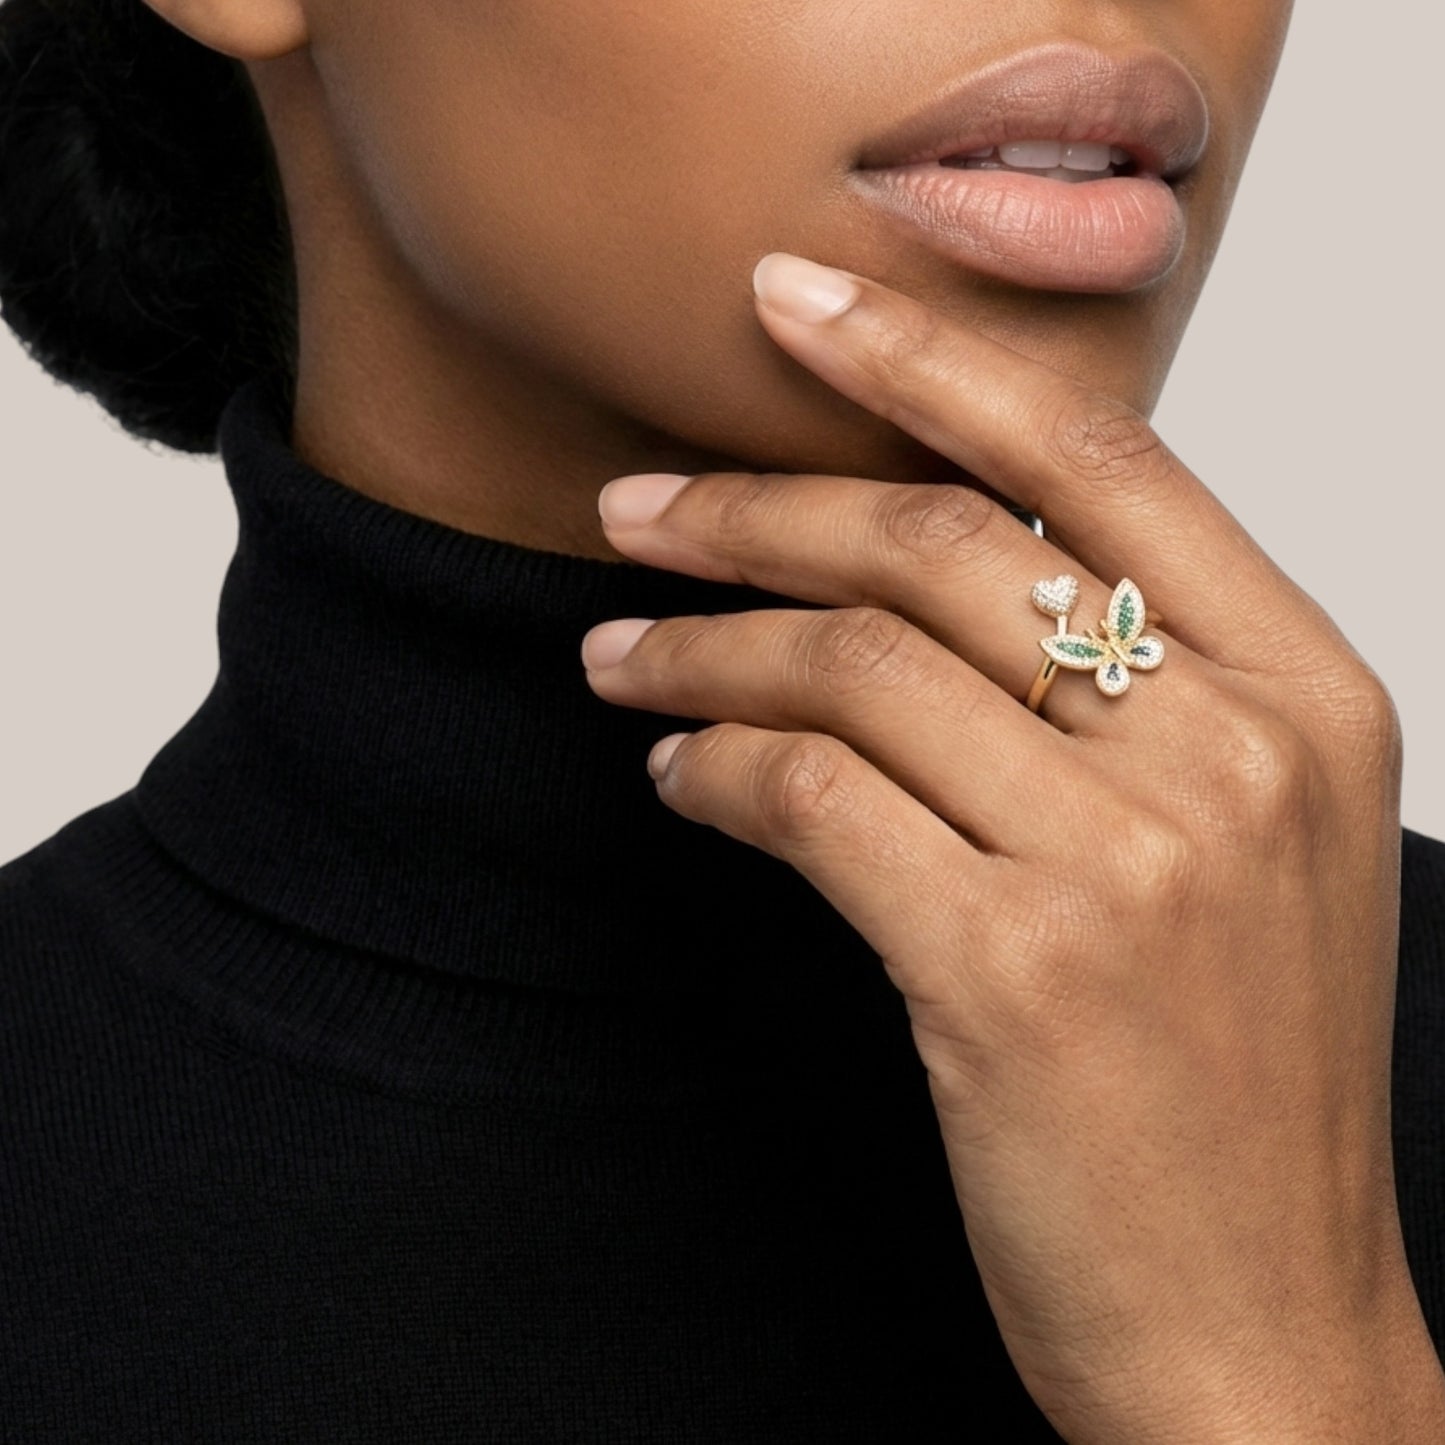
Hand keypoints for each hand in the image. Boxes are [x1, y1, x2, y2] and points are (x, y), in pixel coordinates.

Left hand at [579, 253, 1444, 1441]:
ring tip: (622, 654)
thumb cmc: (1234, 1080)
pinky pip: (809, 795)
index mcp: (1304, 689)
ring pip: (853, 667)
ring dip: (705, 646)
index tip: (790, 310)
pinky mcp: (1006, 967)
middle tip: (638, 510)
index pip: (1093, 458)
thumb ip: (1123, 687)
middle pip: (938, 546)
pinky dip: (715, 764)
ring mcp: (1125, 858)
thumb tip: (918, 565)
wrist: (1257, 1321)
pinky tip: (675, 770)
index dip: (924, 361)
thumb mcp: (1236, 843)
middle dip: (755, 511)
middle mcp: (1229, 748)